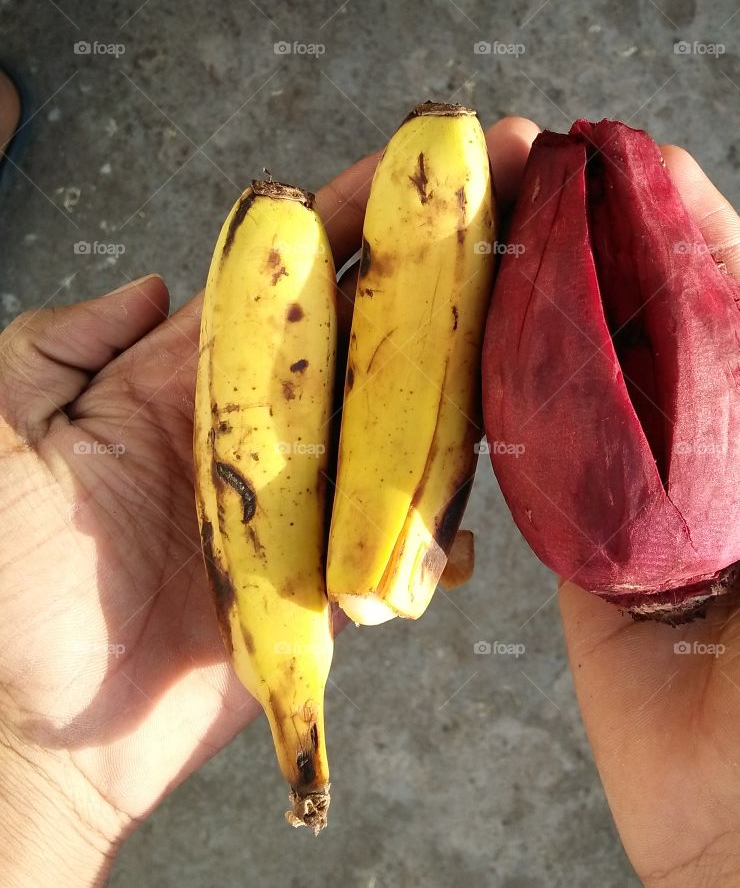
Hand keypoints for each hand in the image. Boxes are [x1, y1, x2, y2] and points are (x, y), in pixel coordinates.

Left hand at [0, 116, 537, 843]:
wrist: (34, 731)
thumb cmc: (1, 586)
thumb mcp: (3, 433)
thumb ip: (56, 342)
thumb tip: (154, 285)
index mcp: (197, 376)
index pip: (296, 272)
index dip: (363, 206)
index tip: (430, 155)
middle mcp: (269, 428)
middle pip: (376, 330)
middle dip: (452, 263)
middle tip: (529, 198)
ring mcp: (309, 504)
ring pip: (408, 425)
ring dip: (469, 376)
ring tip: (538, 318)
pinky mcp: (330, 579)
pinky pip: (404, 540)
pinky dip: (441, 530)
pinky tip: (469, 516)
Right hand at [559, 145, 739, 887]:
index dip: (701, 236)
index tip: (651, 162)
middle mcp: (714, 460)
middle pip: (655, 327)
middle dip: (611, 241)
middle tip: (556, 158)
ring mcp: (639, 499)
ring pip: (591, 376)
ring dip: (552, 295)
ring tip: (507, 213)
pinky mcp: (577, 547)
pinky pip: (541, 457)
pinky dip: (514, 390)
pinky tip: (483, 320)